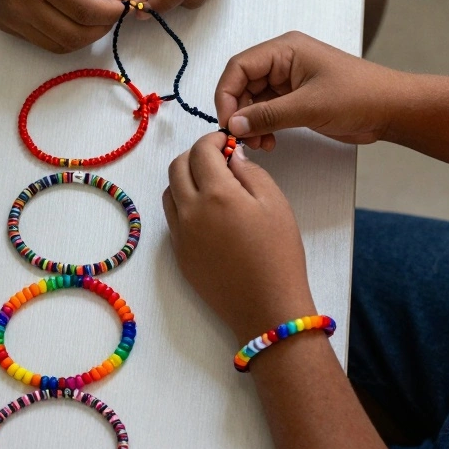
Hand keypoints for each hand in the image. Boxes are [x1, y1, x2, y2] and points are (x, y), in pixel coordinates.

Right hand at [0, 0, 130, 52]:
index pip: (86, 12)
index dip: (111, 13)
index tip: (123, 4)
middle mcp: (23, 4)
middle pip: (74, 36)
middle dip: (100, 29)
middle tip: (111, 13)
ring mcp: (11, 18)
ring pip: (59, 46)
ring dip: (83, 38)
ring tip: (94, 18)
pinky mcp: (5, 24)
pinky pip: (42, 42)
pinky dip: (63, 36)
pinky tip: (70, 17)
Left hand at [163, 132, 313, 342]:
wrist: (266, 308)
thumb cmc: (279, 254)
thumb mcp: (275, 204)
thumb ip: (250, 172)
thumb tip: (231, 156)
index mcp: (216, 194)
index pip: (200, 151)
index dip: (213, 140)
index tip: (226, 141)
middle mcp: (190, 211)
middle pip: (176, 167)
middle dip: (195, 156)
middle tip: (217, 160)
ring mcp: (180, 234)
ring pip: (169, 192)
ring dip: (185, 180)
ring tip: (211, 186)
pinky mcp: (178, 254)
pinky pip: (172, 218)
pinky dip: (183, 205)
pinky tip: (208, 213)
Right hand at [215, 31, 400, 150]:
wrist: (391, 110)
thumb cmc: (360, 96)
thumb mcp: (309, 106)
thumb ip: (267, 115)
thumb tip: (234, 123)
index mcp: (285, 50)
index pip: (239, 67)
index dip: (226, 94)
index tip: (227, 122)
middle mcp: (283, 62)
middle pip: (242, 85)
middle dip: (239, 113)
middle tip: (241, 137)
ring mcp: (288, 81)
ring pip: (253, 101)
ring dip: (251, 124)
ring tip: (259, 143)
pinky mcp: (295, 99)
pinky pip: (267, 112)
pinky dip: (263, 127)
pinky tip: (269, 141)